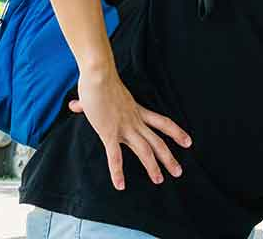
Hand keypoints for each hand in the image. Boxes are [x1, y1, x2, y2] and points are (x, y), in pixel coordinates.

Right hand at [70, 69, 191, 190]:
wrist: (99, 76)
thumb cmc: (99, 83)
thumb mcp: (102, 96)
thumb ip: (89, 105)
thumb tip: (74, 105)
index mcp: (138, 112)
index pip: (164, 123)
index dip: (177, 133)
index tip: (188, 142)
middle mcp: (135, 121)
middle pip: (158, 141)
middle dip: (169, 157)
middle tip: (179, 172)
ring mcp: (124, 127)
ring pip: (144, 150)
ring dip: (153, 167)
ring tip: (160, 180)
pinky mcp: (109, 133)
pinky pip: (115, 156)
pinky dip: (118, 172)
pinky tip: (120, 185)